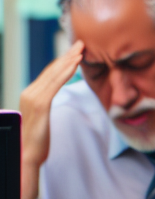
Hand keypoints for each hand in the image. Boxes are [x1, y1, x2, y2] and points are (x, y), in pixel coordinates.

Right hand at [20, 40, 83, 198]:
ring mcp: (33, 97)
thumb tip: (53, 95)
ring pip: (54, 74)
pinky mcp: (40, 104)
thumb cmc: (38, 139)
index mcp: (30, 94)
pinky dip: (66, 72)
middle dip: (67, 55)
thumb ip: (46, 103)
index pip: (49, 73)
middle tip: (82, 43)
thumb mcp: (43, 116)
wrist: (28, 154)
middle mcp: (29, 92)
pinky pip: (56, 84)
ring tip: (81, 49)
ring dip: (69, 60)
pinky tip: (76, 64)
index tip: (76, 51)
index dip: (63, 61)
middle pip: (51, 70)